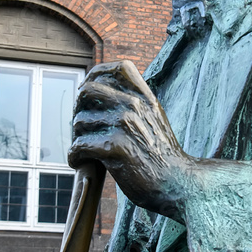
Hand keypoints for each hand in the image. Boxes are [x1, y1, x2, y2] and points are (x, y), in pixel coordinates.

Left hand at [69, 60, 192, 220]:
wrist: (178, 184)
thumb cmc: (162, 157)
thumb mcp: (155, 120)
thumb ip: (136, 105)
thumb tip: (103, 95)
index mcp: (146, 98)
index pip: (118, 68)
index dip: (97, 75)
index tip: (88, 92)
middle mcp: (135, 105)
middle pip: (87, 90)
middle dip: (78, 108)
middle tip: (81, 126)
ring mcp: (124, 124)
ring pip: (79, 121)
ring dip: (76, 137)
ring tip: (84, 151)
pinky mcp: (115, 146)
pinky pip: (78, 145)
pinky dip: (74, 156)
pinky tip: (79, 162)